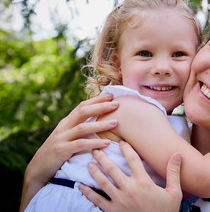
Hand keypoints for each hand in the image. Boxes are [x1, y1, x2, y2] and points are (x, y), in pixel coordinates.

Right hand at [20, 93, 119, 210]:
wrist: (38, 169)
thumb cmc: (57, 152)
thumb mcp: (67, 137)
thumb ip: (79, 128)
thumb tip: (98, 121)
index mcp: (66, 122)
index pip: (82, 106)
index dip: (96, 99)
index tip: (111, 95)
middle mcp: (64, 127)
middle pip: (83, 112)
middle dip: (100, 106)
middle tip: (117, 104)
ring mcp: (62, 138)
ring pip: (83, 127)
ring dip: (100, 124)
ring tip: (116, 123)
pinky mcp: (61, 151)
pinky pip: (80, 145)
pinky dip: (94, 143)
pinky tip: (106, 143)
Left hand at [79, 142, 182, 211]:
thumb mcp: (175, 192)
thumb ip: (173, 172)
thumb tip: (177, 155)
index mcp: (143, 182)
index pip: (133, 159)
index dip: (127, 148)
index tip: (121, 141)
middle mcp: (129, 189)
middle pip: (112, 168)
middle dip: (103, 156)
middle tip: (96, 148)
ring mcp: (119, 200)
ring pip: (103, 182)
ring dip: (94, 171)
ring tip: (89, 162)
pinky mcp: (113, 211)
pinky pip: (97, 200)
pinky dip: (88, 193)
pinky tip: (81, 185)